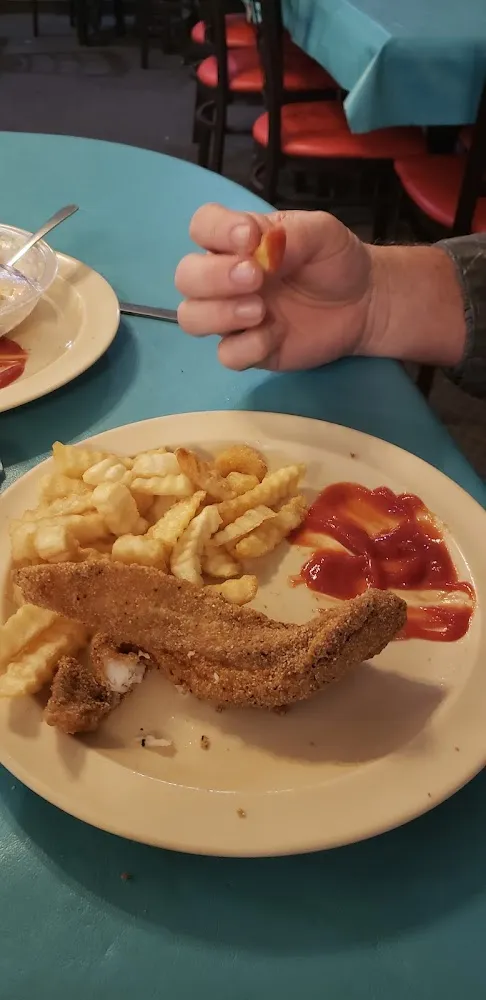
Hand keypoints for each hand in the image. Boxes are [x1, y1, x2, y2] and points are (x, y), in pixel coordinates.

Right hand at [175, 204, 374, 370]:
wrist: (363, 302)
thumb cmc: (334, 260)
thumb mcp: (322, 232)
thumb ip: (291, 234)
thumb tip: (261, 247)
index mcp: (236, 241)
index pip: (202, 227)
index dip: (216, 230)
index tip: (250, 238)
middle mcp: (224, 277)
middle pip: (186, 276)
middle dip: (213, 276)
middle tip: (255, 277)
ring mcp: (232, 316)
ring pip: (192, 317)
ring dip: (218, 312)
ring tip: (259, 310)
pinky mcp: (248, 350)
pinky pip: (226, 353)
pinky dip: (246, 346)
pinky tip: (276, 335)